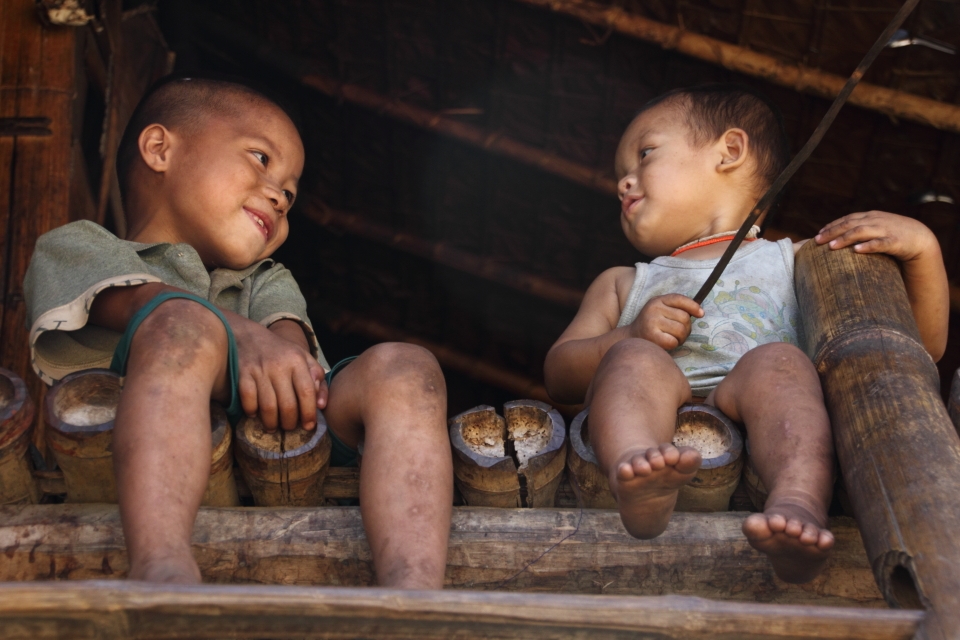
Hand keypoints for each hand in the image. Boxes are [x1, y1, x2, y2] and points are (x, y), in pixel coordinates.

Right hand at [231, 317, 326, 431]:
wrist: (249, 336)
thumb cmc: (282, 353)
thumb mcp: (304, 359)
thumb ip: (318, 380)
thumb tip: (322, 405)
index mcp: (298, 361)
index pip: (307, 392)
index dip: (309, 413)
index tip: (309, 426)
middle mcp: (279, 365)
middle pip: (288, 404)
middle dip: (290, 423)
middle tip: (289, 427)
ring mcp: (259, 370)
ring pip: (268, 406)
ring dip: (271, 423)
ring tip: (273, 427)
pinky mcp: (242, 374)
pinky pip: (248, 400)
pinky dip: (251, 411)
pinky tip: (255, 414)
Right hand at [630, 294, 703, 349]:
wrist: (631, 338)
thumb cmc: (651, 325)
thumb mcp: (660, 311)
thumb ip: (677, 308)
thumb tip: (700, 312)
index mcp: (657, 300)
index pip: (680, 299)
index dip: (693, 306)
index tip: (701, 314)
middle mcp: (654, 309)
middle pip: (684, 318)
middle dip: (686, 328)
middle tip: (679, 333)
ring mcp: (652, 322)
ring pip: (681, 330)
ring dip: (681, 338)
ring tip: (673, 338)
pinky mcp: (651, 336)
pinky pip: (673, 341)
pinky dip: (674, 344)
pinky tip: (667, 344)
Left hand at [815, 211, 937, 262]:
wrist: (920, 237)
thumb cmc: (893, 235)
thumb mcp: (875, 228)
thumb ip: (859, 230)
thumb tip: (835, 240)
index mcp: (870, 217)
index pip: (847, 219)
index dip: (832, 226)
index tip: (818, 235)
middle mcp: (875, 220)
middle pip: (850, 224)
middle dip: (832, 232)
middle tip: (817, 241)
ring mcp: (885, 229)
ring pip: (862, 232)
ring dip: (845, 238)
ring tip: (832, 246)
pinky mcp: (895, 241)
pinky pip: (880, 243)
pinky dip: (868, 246)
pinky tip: (857, 250)